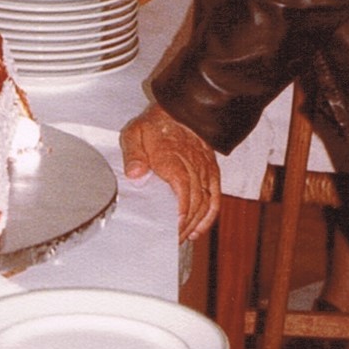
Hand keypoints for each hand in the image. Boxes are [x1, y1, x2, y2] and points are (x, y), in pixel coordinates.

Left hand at [120, 103, 220, 241]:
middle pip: (194, 202)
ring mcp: (204, 170)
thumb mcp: (136, 132)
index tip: (174, 228)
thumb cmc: (156, 124)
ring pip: (205, 202)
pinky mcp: (211, 172)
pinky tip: (198, 227)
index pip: (183, 191)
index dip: (181, 213)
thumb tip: (135, 173)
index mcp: (173, 159)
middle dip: (185, 224)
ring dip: (196, 222)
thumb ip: (133, 154)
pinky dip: (209, 215)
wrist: (182, 110)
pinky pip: (215, 197)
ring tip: (183, 236)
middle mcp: (192, 167)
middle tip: (172, 238)